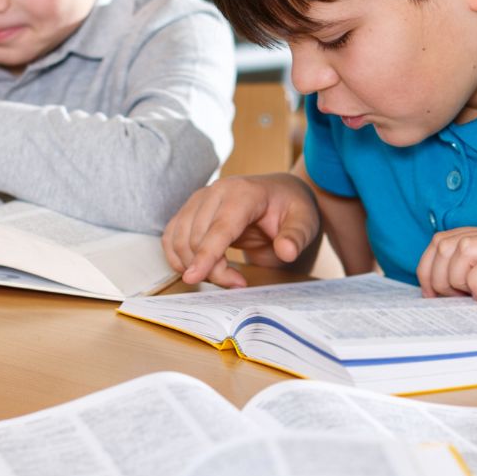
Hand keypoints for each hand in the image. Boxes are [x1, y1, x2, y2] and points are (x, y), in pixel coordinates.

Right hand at [162, 174, 321, 287]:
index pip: (219, 227)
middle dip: (212, 270)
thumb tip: (286, 251)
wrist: (280, 195)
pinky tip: (198, 269)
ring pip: (180, 241)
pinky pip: (171, 238)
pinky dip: (178, 258)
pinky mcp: (189, 211)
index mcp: (243, 192)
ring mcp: (199, 200)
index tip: (194, 278)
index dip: (206, 255)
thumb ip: (296, 236)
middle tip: (238, 284)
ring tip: (226, 277)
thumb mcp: (305, 222)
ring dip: (195, 267)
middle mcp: (215, 192)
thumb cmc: (291, 208)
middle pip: (197, 240)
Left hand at [415, 226, 476, 309]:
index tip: (434, 295)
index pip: (441, 240)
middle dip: (439, 276)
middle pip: (446, 243)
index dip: (429, 268)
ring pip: (464, 248)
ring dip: (458, 278)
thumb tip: (436, 293)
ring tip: (472, 298)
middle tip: (453, 300)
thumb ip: (474, 277)